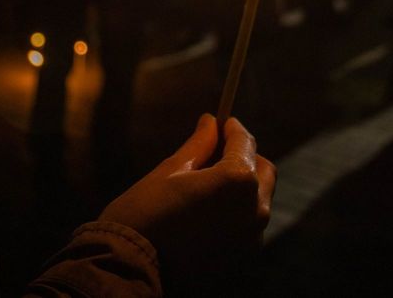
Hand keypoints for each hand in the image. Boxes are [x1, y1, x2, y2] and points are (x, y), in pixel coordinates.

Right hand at [98, 114, 275, 280]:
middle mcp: (255, 208)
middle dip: (244, 157)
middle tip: (214, 152)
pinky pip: (248, 224)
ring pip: (258, 199)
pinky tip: (206, 211)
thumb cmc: (145, 214)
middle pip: (262, 170)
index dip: (232, 129)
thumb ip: (198, 145)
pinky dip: (235, 211)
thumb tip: (210, 123)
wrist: (130, 269)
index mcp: (238, 180)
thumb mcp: (169, 170)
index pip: (245, 142)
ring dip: (241, 186)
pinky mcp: (243, 257)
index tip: (221, 122)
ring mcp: (252, 237)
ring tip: (206, 183)